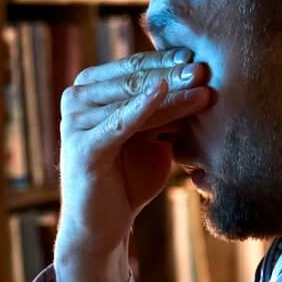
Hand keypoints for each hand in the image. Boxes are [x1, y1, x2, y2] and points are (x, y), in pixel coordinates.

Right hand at [54, 49, 211, 281]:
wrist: (104, 226)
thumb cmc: (127, 179)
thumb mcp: (152, 137)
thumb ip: (165, 110)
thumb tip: (201, 78)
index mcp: (90, 90)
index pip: (134, 67)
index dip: (167, 60)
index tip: (200, 55)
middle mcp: (76, 99)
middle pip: (133, 80)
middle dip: (171, 74)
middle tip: (206, 68)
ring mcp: (75, 122)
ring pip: (131, 100)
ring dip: (169, 92)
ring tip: (201, 86)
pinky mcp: (82, 147)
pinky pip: (118, 123)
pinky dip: (140, 108)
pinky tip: (161, 92)